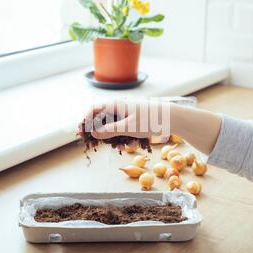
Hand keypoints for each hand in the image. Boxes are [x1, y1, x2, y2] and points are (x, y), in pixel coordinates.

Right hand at [84, 98, 221, 154]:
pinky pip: (122, 127)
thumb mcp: (128, 128)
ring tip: (117, 147)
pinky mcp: (133, 118)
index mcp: (115, 104)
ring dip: (111, 136)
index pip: (93, 110)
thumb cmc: (150, 120)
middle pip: (101, 117)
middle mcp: (119, 106)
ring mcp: (126, 112)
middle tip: (92, 143)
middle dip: (97, 131)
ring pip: (112, 124)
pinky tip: (126, 145)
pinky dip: (121, 136)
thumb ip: (109, 131)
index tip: (80, 133)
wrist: (171, 118)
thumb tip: (93, 133)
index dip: (85, 121)